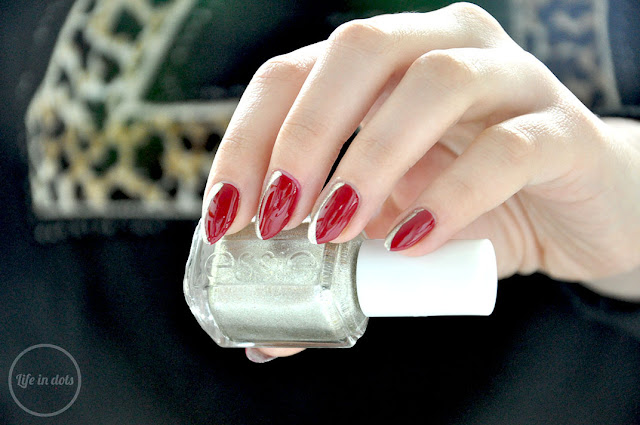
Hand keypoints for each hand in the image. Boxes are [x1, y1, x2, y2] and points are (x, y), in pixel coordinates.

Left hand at [201, 3, 639, 358]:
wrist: (577, 211)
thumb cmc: (470, 208)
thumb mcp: (387, 227)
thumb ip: (332, 265)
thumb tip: (267, 335)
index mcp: (388, 61)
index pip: (297, 71)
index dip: (252, 137)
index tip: (228, 214)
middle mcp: (445, 46)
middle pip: (360, 51)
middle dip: (304, 134)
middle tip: (279, 215)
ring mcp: (510, 78)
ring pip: (434, 83)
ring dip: (371, 160)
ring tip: (339, 232)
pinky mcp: (561, 131)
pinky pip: (505, 149)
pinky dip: (451, 196)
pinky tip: (414, 241)